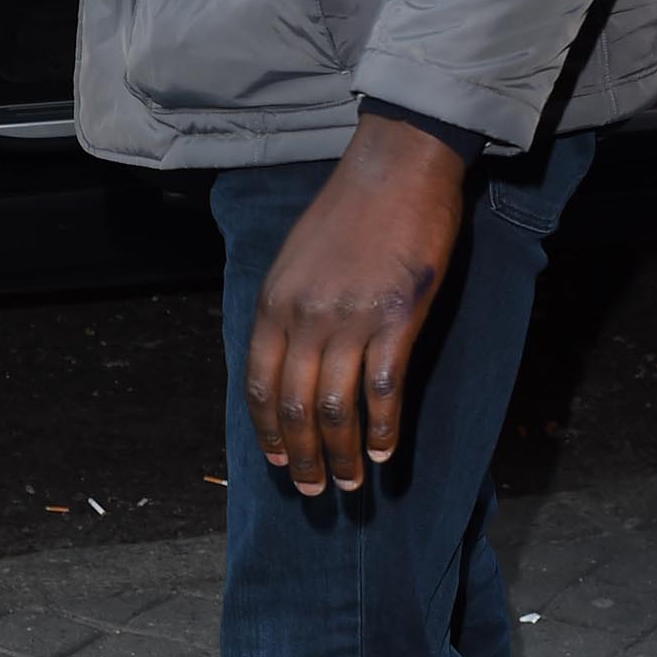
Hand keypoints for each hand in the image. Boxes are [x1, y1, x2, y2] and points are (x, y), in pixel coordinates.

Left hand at [244, 114, 468, 493]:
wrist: (397, 165)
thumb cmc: (349, 210)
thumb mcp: (296, 258)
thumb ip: (288, 309)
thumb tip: (289, 360)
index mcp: (274, 302)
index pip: (259, 384)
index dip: (268, 432)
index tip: (279, 462)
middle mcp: (304, 316)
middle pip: (293, 406)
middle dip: (303, 457)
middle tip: (315, 490)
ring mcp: (349, 319)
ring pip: (335, 407)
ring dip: (342, 454)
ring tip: (350, 483)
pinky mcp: (395, 318)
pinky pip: (383, 389)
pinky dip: (382, 428)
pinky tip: (385, 453)